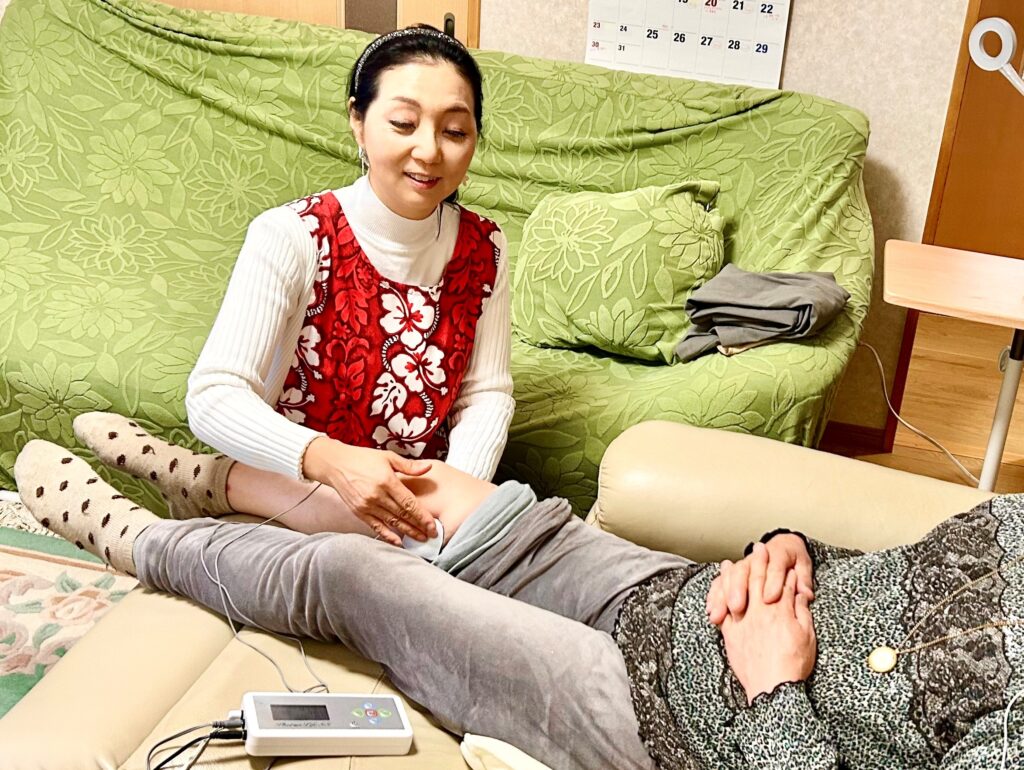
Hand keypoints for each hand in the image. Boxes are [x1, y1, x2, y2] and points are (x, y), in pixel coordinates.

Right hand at [302, 437, 433, 545]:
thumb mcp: (388, 457)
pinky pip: (376, 527)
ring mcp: (367, 506)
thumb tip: (429, 468)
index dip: (422, 516)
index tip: (433, 525)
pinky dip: (388, 536)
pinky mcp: (359, 512)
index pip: (409, 503)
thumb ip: (409, 466)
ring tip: (420, 539)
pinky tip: (398, 542)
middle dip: (418, 526)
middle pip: (402, 515)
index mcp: (387, 481)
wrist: (335, 464)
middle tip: (431, 535)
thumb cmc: (363, 458)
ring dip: (407, 532)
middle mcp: (377, 496)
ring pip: (392, 523)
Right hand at [706, 533, 813, 625]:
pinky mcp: (733, 574)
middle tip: (738, 606)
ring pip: (729, 577)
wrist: (782, 543)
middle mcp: (757, 559)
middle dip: (739, 589)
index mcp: (778, 553)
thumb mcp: (803, 564)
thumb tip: (806, 594)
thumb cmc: (792, 557)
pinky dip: (714, 597)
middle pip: (744, 571)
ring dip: (723, 596)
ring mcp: (743, 566)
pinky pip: (719, 583)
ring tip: (720, 614)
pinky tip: (713, 611)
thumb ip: (804, 580)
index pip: (775, 567)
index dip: (772, 582)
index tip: (770, 598)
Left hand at [719, 543, 816, 703]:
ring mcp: (743, 621)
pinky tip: (719, 589)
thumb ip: (800, 611)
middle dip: (759, 562)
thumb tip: (797, 592)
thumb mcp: (806, 636)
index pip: (781, 583)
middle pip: (758, 580)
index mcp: (780, 612)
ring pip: (737, 591)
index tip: (779, 556)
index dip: (781, 569)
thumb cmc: (793, 664)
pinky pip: (723, 608)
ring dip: (735, 574)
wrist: (772, 688)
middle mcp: (760, 612)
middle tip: (758, 548)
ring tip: (733, 562)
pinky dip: (720, 594)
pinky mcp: (731, 633)